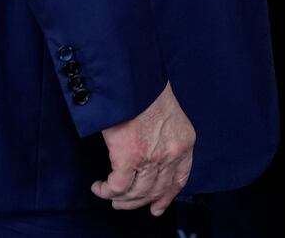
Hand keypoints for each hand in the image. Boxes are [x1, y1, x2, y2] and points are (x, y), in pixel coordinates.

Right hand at [92, 82, 195, 215]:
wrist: (134, 79)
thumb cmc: (147, 89)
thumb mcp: (169, 115)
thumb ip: (166, 136)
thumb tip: (151, 153)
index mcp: (184, 141)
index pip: (180, 178)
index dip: (167, 196)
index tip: (157, 207)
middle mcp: (171, 153)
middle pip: (157, 190)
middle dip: (139, 202)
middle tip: (123, 205)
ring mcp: (151, 158)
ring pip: (136, 193)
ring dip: (120, 199)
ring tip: (108, 194)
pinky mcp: (128, 158)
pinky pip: (118, 187)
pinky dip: (107, 190)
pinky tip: (99, 186)